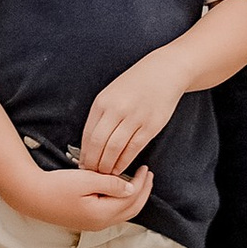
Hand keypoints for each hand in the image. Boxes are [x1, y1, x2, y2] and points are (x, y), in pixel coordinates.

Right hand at [8, 162, 152, 233]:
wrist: (32, 196)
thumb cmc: (58, 186)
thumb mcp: (87, 180)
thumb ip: (112, 184)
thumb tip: (131, 189)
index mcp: (103, 214)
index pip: (131, 199)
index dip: (141, 184)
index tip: (145, 168)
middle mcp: (100, 223)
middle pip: (131, 210)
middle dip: (143, 193)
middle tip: (148, 175)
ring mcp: (93, 224)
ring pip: (122, 213)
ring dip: (133, 197)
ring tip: (138, 181)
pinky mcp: (86, 220)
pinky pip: (112, 212)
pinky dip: (121, 201)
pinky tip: (120, 190)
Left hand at [79, 48, 189, 178]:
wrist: (163, 72)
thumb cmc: (135, 85)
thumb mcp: (112, 94)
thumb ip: (101, 115)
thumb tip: (90, 144)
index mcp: (102, 101)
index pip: (88, 135)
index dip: (84, 154)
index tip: (82, 165)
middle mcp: (116, 109)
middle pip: (98, 144)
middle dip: (93, 163)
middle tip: (92, 175)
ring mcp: (134, 118)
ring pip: (114, 149)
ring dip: (107, 166)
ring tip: (105, 175)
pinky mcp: (150, 126)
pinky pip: (133, 149)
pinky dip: (124, 162)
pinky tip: (120, 169)